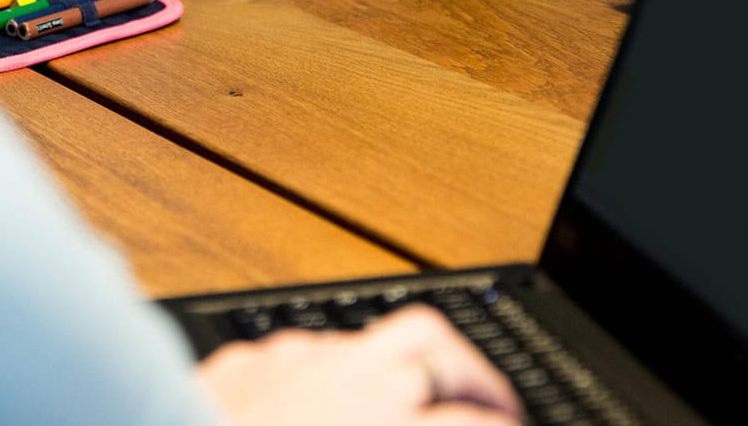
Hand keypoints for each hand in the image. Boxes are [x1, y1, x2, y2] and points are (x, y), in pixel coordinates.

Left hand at [196, 305, 522, 425]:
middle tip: (495, 405)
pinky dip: (337, 368)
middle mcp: (346, 384)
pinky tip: (331, 393)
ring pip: (380, 331)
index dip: (500, 424)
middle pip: (435, 348)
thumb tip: (441, 421)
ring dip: (415, 358)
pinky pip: (310, 349)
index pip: (471, 422)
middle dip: (479, 378)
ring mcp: (294, 361)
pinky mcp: (248, 360)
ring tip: (428, 385)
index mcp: (379, 424)